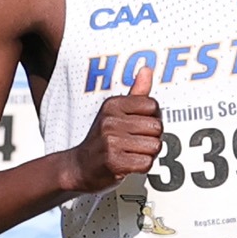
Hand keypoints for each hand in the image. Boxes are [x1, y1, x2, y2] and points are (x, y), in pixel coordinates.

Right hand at [65, 67, 161, 192]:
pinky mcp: (114, 162)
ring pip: (154, 146)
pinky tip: (129, 164)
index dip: (152, 118)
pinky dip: (142, 166)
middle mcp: (110, 121)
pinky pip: (146, 163)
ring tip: (131, 153)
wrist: (79, 167)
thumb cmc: (101, 139)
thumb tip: (147, 70)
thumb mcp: (115, 112)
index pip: (153, 106)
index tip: (139, 126)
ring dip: (147, 154)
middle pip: (157, 128)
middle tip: (135, 142)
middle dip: (151, 138)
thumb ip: (136, 93)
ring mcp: (111, 141)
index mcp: (113, 105)